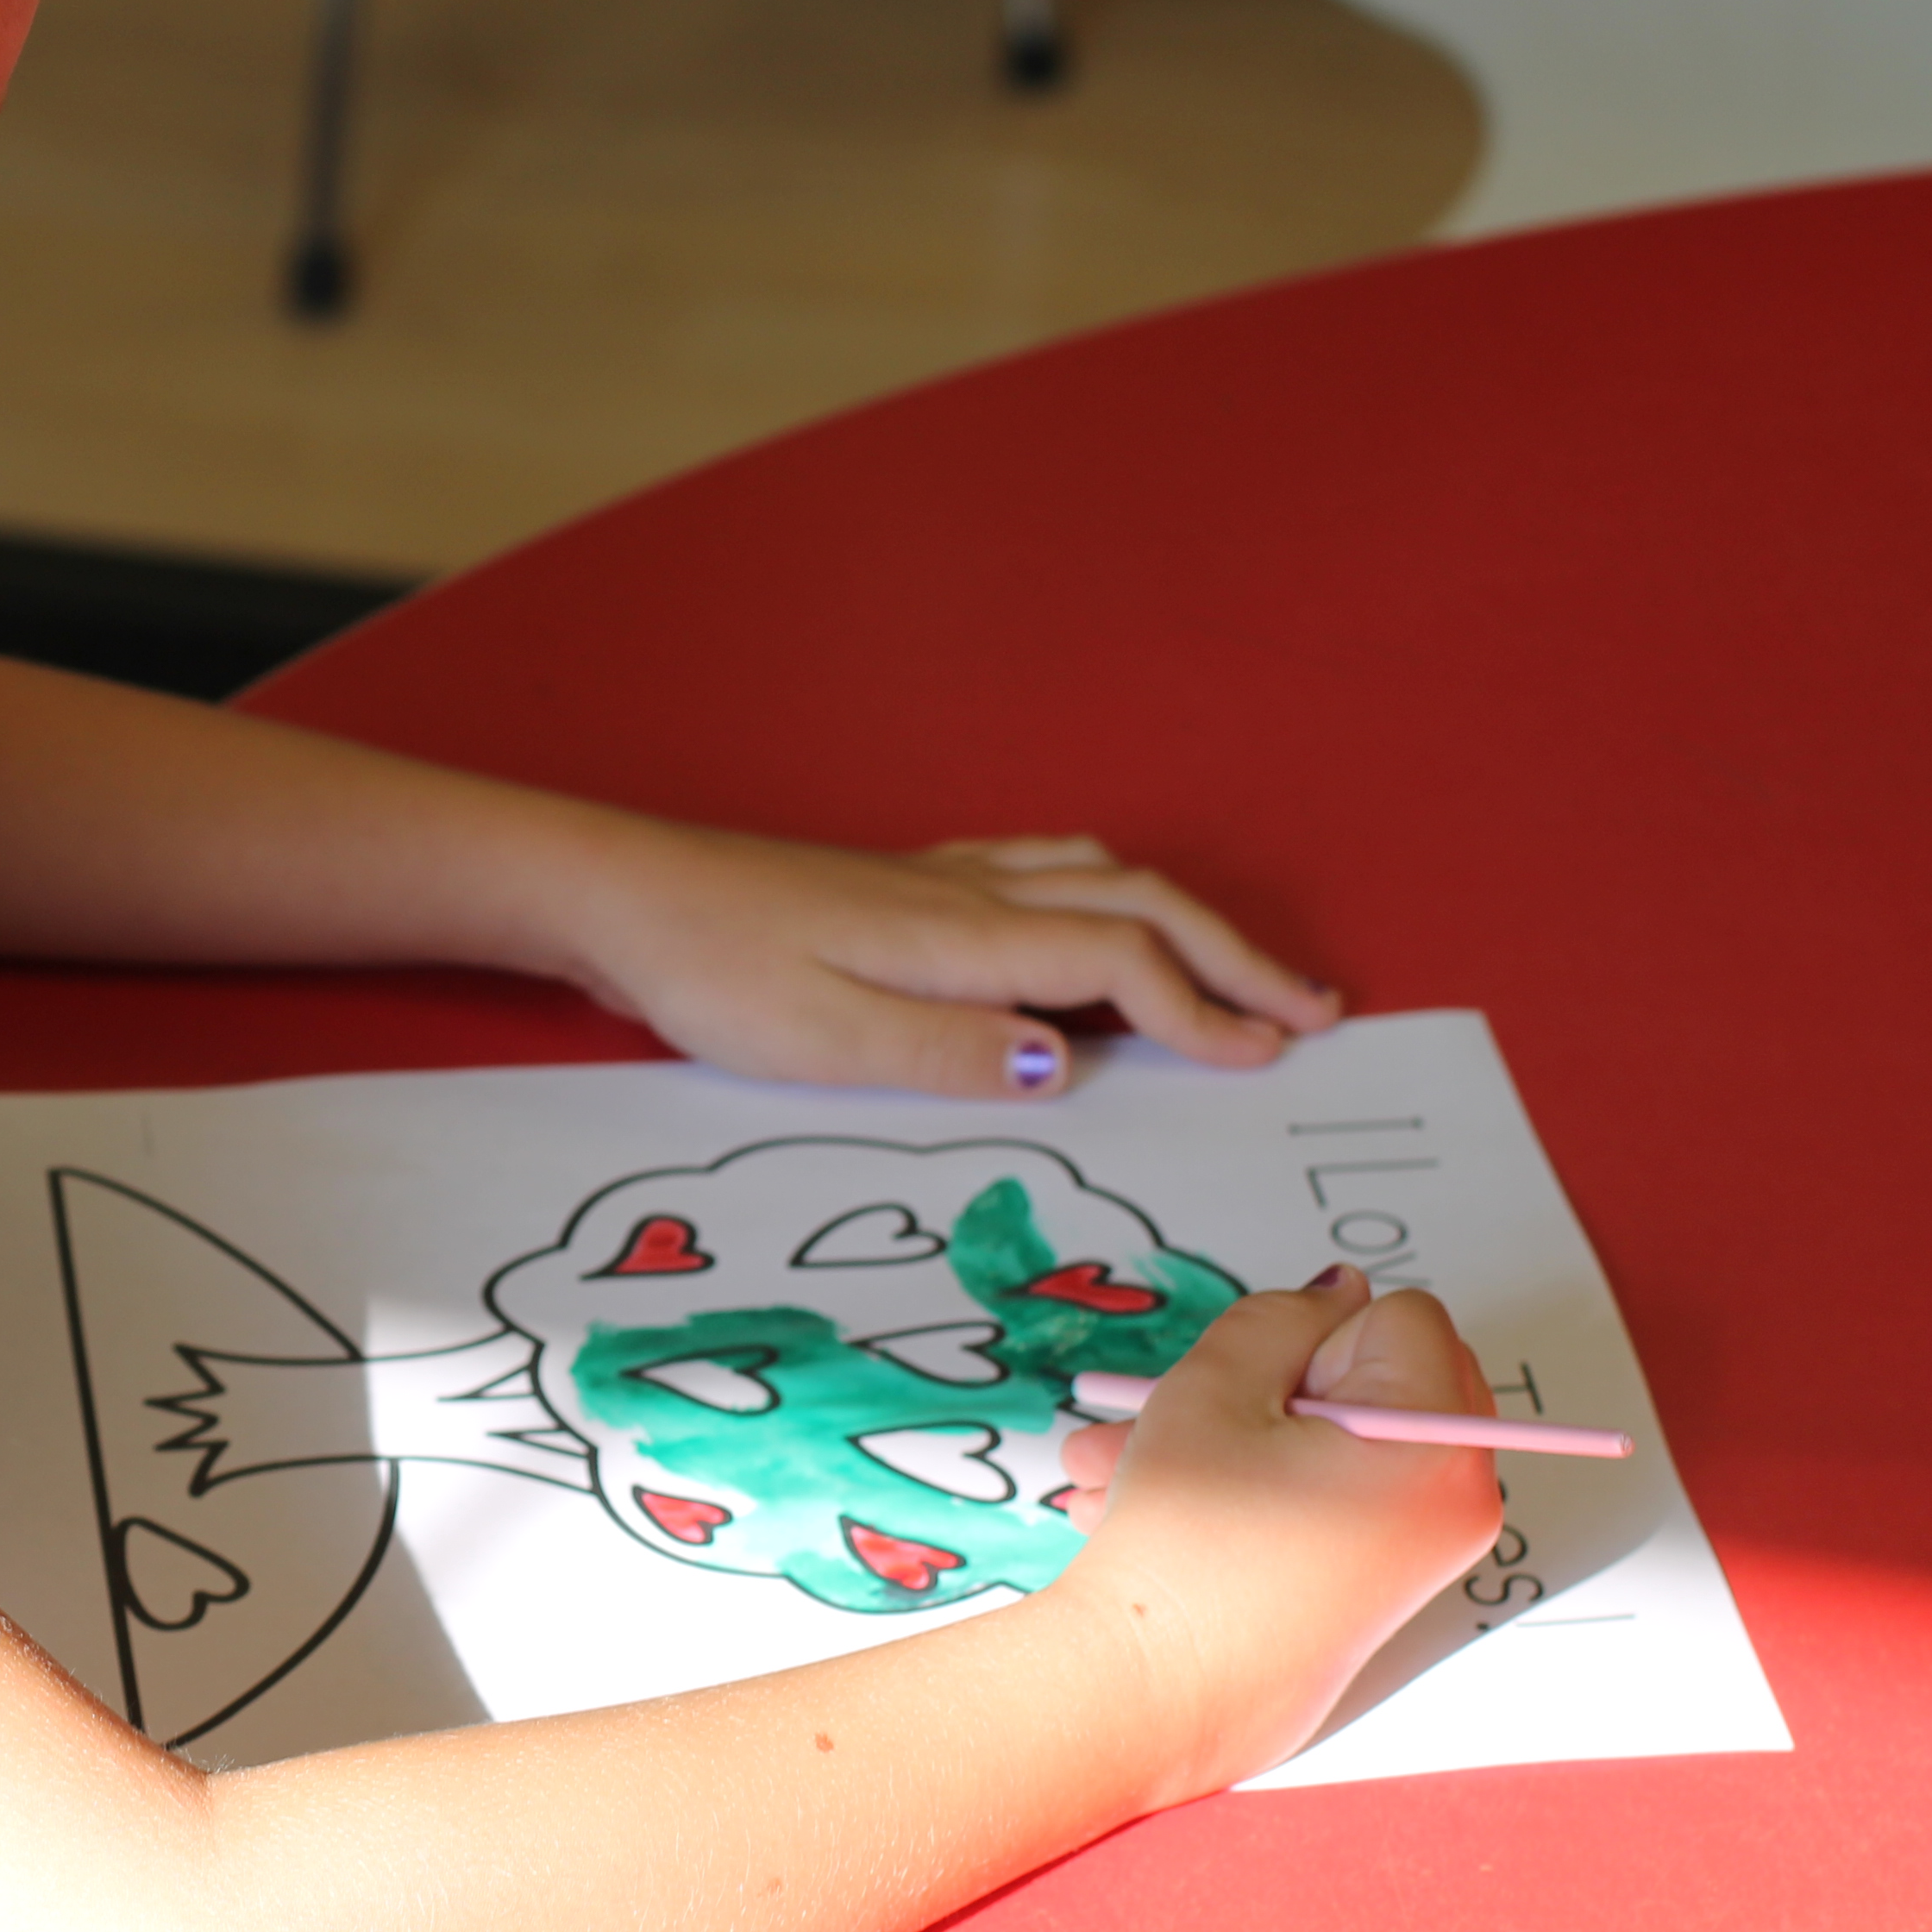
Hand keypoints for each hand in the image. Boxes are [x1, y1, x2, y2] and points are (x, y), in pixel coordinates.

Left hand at [554, 821, 1340, 1097]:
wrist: (616, 892)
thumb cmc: (708, 970)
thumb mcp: (821, 1038)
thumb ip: (948, 1052)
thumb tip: (1070, 1062)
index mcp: (963, 934)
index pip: (1121, 961)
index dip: (1205, 1009)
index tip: (1276, 1055)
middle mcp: (965, 891)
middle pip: (1136, 902)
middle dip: (1233, 954)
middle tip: (1315, 1007)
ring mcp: (933, 877)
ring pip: (1095, 875)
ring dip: (1181, 920)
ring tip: (1238, 969)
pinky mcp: (897, 881)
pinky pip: (1040, 870)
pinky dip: (1107, 895)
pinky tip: (1099, 920)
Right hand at [1046, 1266, 1507, 1798]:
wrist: (1164, 1692)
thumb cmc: (1192, 1538)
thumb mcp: (1215, 1384)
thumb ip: (1281, 1316)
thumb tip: (1339, 1294)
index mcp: (1436, 1443)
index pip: (1399, 1318)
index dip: (1314, 1338)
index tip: (1257, 1390)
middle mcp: (1454, 1497)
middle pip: (1379, 1377)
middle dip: (1276, 1380)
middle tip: (1191, 1408)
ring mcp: (1422, 1546)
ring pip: (1334, 1439)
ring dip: (1231, 1434)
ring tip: (1117, 1464)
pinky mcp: (1381, 1580)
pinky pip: (1326, 1493)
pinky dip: (1249, 1484)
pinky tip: (1146, 1498)